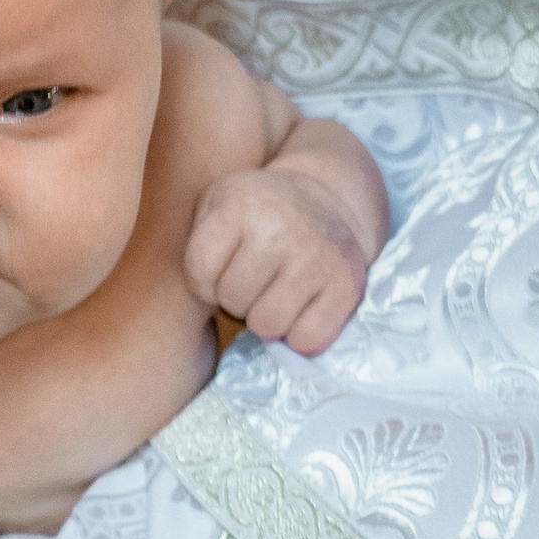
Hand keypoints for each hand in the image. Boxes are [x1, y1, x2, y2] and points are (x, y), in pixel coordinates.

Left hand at [186, 168, 371, 355]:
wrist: (326, 199)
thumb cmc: (256, 214)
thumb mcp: (214, 204)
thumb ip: (190, 242)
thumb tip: (191, 304)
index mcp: (240, 204)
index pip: (198, 274)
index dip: (204, 280)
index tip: (222, 264)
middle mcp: (281, 227)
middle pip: (233, 301)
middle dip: (237, 297)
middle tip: (255, 276)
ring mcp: (318, 256)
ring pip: (268, 326)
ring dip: (267, 318)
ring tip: (275, 290)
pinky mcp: (348, 285)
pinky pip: (306, 340)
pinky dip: (300, 334)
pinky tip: (301, 305)